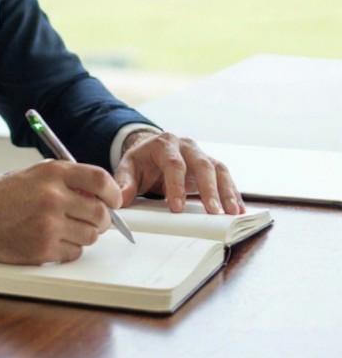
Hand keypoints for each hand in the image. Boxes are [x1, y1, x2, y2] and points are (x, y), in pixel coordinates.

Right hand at [0, 159, 122, 263]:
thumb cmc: (2, 196)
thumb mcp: (35, 175)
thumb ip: (67, 180)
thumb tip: (101, 194)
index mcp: (53, 174)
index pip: (100, 180)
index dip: (114, 193)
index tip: (114, 200)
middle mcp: (53, 197)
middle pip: (100, 213)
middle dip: (102, 219)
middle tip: (95, 220)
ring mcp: (48, 225)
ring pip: (90, 236)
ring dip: (84, 235)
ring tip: (65, 229)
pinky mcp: (43, 249)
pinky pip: (74, 253)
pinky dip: (69, 249)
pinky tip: (52, 240)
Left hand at [114, 130, 244, 214]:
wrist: (151, 149)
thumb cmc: (142, 160)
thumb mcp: (128, 168)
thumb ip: (124, 183)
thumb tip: (121, 200)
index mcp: (165, 144)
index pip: (174, 164)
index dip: (176, 186)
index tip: (176, 207)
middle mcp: (187, 146)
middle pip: (202, 165)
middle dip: (209, 189)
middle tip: (213, 211)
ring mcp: (202, 155)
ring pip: (219, 170)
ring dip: (227, 192)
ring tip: (232, 213)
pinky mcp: (211, 166)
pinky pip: (225, 178)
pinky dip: (233, 193)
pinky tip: (237, 209)